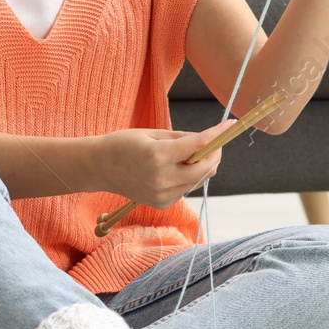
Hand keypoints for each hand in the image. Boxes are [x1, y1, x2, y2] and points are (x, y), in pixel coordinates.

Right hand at [89, 117, 233, 209]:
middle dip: (214, 154)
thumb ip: (182, 138)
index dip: (216, 135)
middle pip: (204, 167)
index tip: (229, 125)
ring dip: (204, 165)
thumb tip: (206, 142)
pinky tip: (179, 167)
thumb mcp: (153, 133)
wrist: (98, 168)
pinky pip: (186, 188)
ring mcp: (162, 194)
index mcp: (157, 156)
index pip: (198, 145)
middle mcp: (161, 178)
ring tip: (195, 153)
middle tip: (216, 142)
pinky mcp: (162, 203)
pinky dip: (190, 176)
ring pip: (198, 179)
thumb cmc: (123, 144)